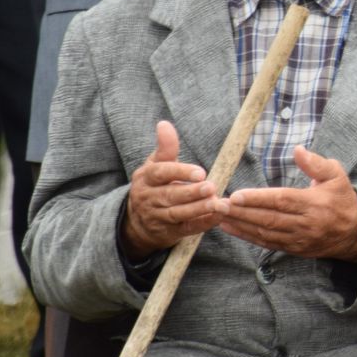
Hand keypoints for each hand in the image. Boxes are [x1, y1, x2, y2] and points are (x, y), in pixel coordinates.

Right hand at [122, 120, 222, 257]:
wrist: (136, 222)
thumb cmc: (153, 186)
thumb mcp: (154, 166)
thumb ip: (165, 148)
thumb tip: (164, 124)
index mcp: (146, 178)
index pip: (161, 173)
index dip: (180, 172)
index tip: (200, 171)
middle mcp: (149, 198)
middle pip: (171, 195)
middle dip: (192, 193)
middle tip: (211, 187)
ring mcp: (158, 217)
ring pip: (178, 214)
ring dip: (200, 209)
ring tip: (219, 204)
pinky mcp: (169, 233)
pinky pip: (187, 228)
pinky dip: (203, 223)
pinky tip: (218, 216)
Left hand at [220, 146, 356, 260]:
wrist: (356, 233)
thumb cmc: (343, 199)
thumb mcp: (336, 175)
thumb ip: (316, 163)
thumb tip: (298, 150)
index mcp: (314, 204)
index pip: (282, 200)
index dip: (258, 199)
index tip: (237, 194)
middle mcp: (305, 224)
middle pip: (268, 218)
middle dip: (241, 212)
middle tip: (218, 204)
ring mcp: (299, 239)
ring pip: (264, 233)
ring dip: (239, 225)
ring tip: (219, 215)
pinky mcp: (294, 249)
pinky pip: (266, 243)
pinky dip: (246, 236)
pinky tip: (231, 228)